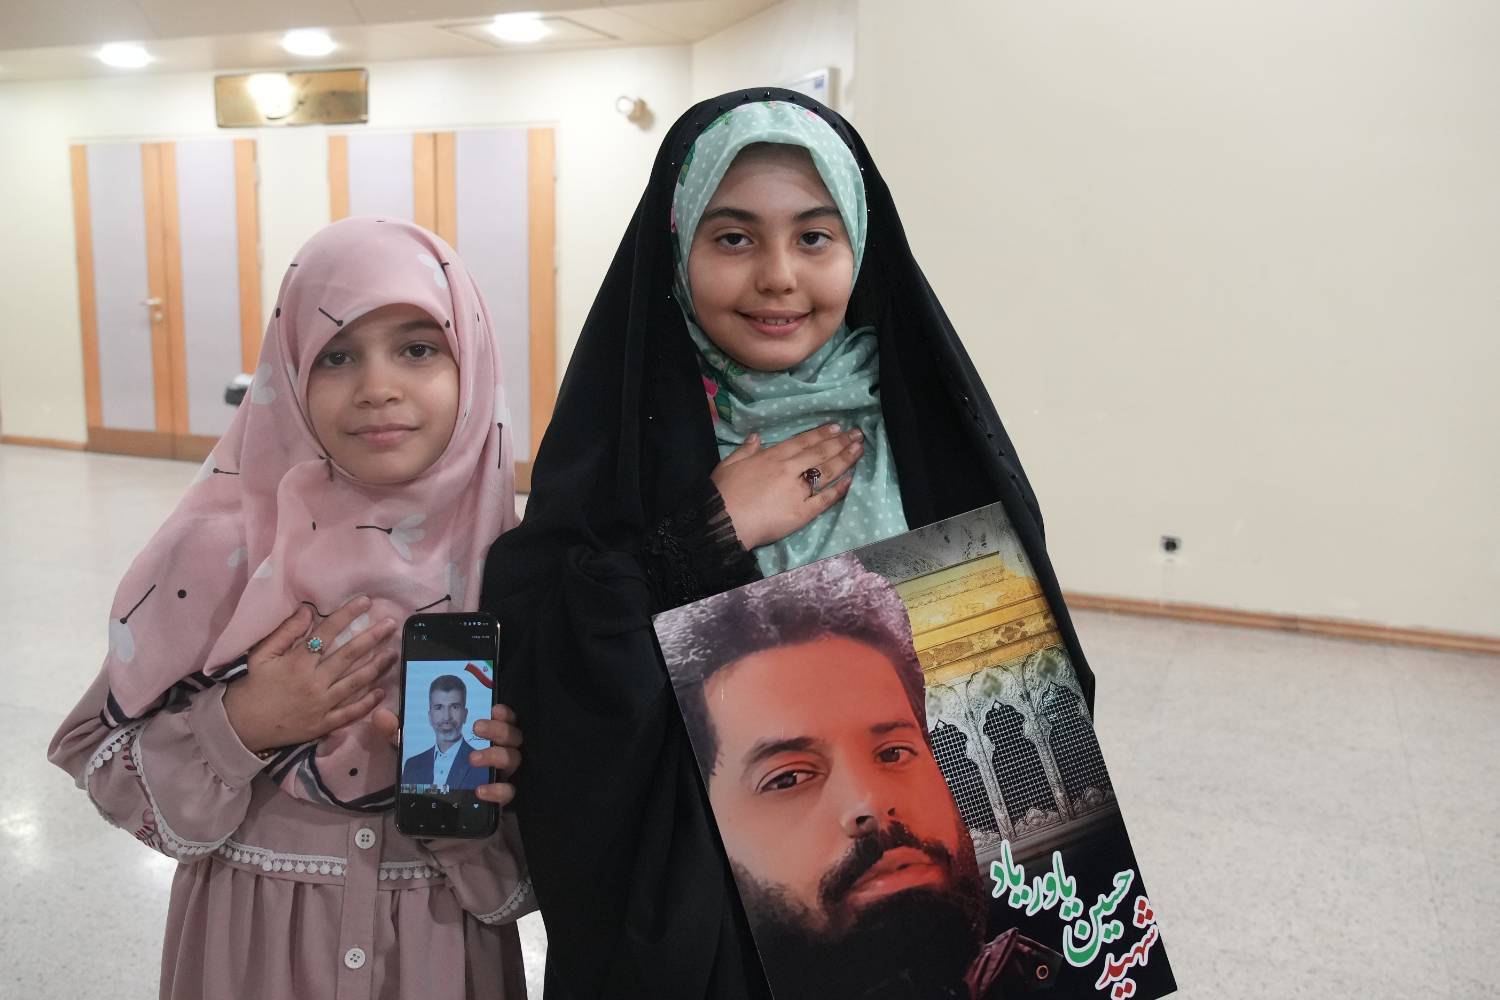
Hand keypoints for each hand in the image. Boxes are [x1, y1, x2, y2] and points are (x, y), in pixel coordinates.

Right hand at [224, 597, 394, 752]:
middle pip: (348, 656)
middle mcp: (314, 682)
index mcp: (298, 663)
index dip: (347, 616)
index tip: (366, 602)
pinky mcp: (324, 724)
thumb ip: (286, 632)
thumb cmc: (253, 685)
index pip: (327, 634)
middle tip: (391, 625)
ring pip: (355, 683)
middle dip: (372, 638)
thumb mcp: (262, 655)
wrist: (242, 726)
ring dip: (377, 667)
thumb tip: (307, 610)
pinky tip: (382, 691)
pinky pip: (350, 712)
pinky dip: (367, 702)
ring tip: (393, 653)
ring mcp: (321, 705)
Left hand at [372, 702, 521, 805]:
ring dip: (496, 755)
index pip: (506, 718)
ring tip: (472, 758)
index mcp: (485, 735)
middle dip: (498, 729)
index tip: (493, 707)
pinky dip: (498, 789)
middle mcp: (499, 751)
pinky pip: (509, 792)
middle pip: (513, 735)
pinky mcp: (499, 797)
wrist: (434, 805)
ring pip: (514, 758)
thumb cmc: (430, 767)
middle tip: (477, 728)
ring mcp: (502, 774)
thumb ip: (396, 732)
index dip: (504, 712)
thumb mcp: (410, 748)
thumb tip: (381, 715)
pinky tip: (480, 790)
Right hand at [710, 423, 862, 549]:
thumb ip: (745, 449)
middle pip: (819, 453)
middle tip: (857, 434)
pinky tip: (851, 480)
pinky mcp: (802, 513)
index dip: (821, 433)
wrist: (723, 522)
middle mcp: (789, 470)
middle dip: (840, 442)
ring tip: (859, 449)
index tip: (836, 427)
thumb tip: (757, 436)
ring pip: (826, 472)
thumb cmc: (722, 494)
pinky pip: (825, 499)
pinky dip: (839, 490)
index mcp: (771, 457)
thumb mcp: (728, 464)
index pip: (802, 441)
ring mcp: (798, 491)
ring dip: (845, 459)